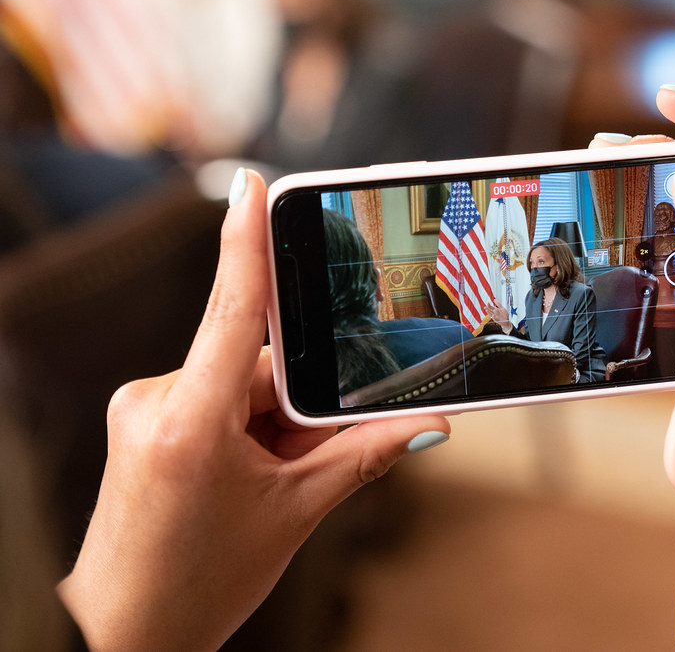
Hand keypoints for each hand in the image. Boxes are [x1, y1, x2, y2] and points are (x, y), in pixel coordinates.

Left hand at [57, 169, 450, 650]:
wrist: (127, 634)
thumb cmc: (201, 582)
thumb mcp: (296, 513)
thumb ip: (364, 456)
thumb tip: (429, 425)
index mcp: (191, 421)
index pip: (230, 310)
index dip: (244, 241)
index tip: (250, 185)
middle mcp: (156, 402)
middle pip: (255, 364)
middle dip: (294, 404)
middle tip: (304, 458)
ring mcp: (144, 412)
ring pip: (237, 386)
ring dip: (272, 422)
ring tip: (273, 482)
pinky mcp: (144, 424)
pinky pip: (212, 400)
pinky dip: (246, 428)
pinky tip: (250, 476)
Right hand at [484, 299, 512, 331]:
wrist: (507, 321)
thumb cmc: (505, 315)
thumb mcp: (502, 308)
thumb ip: (498, 304)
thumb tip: (494, 299)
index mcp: (496, 310)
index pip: (492, 307)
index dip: (489, 305)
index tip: (487, 303)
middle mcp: (495, 313)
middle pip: (490, 310)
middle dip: (488, 308)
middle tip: (485, 306)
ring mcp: (495, 316)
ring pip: (490, 313)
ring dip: (488, 312)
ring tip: (486, 310)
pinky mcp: (495, 319)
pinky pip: (493, 318)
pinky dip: (493, 316)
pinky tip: (492, 315)